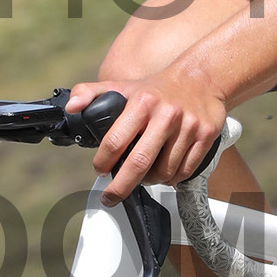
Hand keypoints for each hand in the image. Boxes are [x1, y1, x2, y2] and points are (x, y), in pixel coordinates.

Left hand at [66, 69, 226, 200]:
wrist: (201, 78)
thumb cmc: (157, 88)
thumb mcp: (122, 85)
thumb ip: (90, 93)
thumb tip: (71, 107)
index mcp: (142, 103)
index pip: (116, 141)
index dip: (104, 161)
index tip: (100, 170)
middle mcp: (165, 115)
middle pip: (140, 162)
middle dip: (121, 186)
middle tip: (111, 197)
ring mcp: (187, 127)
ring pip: (164, 171)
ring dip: (149, 181)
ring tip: (142, 177)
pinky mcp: (205, 136)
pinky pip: (185, 171)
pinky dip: (172, 179)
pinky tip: (164, 174)